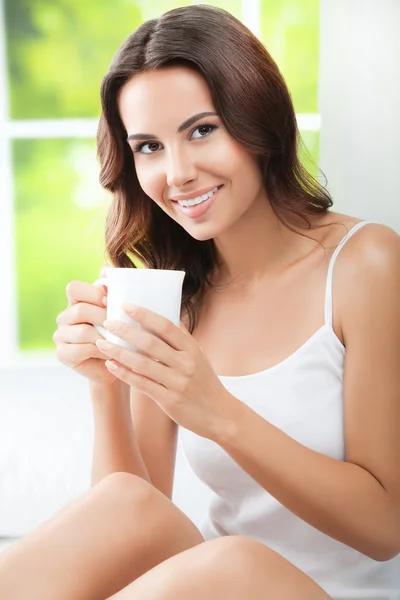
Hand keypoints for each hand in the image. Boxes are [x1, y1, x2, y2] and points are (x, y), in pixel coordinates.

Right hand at [53, 265, 117, 386]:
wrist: (117, 366)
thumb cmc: (120, 336)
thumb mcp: (119, 312)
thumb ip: (113, 291)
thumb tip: (107, 266)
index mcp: (76, 303)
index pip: (74, 288)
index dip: (92, 292)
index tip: (110, 300)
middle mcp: (65, 317)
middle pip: (79, 309)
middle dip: (103, 316)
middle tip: (119, 324)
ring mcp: (61, 336)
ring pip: (82, 331)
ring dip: (104, 336)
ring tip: (119, 341)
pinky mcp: (63, 354)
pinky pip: (81, 350)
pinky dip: (100, 351)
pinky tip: (111, 354)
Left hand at [95, 303, 233, 438]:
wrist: (219, 415)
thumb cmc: (205, 382)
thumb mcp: (199, 356)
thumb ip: (182, 338)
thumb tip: (167, 314)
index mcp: (191, 349)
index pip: (166, 326)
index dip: (145, 315)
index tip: (126, 306)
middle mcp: (186, 363)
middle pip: (151, 343)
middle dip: (126, 331)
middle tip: (107, 322)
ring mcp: (177, 382)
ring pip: (143, 364)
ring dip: (119, 352)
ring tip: (102, 343)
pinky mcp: (170, 400)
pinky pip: (142, 384)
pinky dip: (125, 374)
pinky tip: (111, 366)